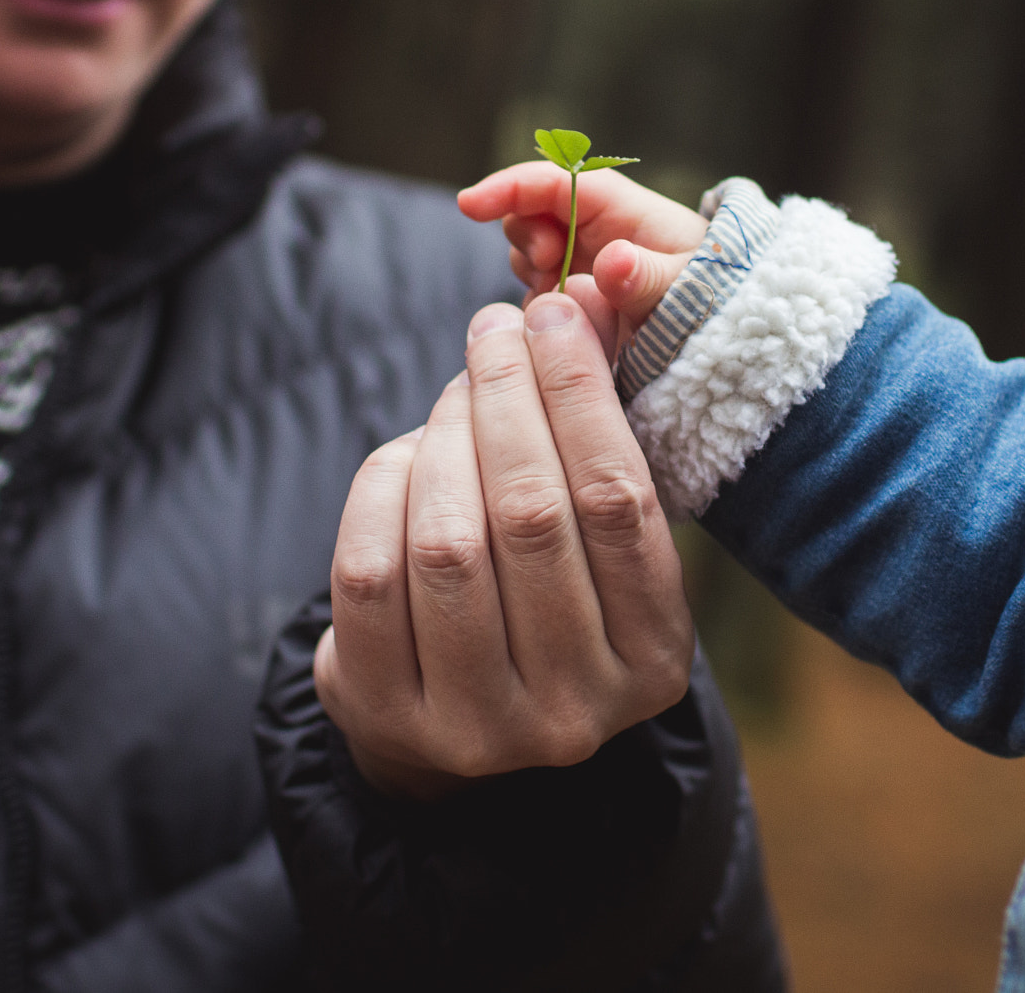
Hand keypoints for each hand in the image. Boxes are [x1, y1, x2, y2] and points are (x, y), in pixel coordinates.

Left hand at [311, 293, 695, 800]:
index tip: (553, 313)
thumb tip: (585, 298)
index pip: (617, 501)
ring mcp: (477, 726)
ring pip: (447, 542)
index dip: (579, 394)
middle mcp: (574, 711)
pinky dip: (384, 489)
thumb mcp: (594, 531)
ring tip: (460, 388)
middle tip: (493, 329)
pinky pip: (371, 573)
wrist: (463, 714)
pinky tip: (408, 454)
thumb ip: (599, 430)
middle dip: (505, 397)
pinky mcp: (387, 716)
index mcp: (652, 660)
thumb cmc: (548, 591)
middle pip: (530, 515)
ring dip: (446, 437)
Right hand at [458, 163, 708, 356]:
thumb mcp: (690, 289)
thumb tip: (612, 260)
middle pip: (530, 213)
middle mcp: (596, 230)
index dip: (508, 186)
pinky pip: (540, 294)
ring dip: (533, 274)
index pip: (553, 181)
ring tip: (568, 299)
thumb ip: (649, 278)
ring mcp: (585, 264)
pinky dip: (541, 307)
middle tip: (549, 267)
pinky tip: (569, 324)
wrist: (731, 330)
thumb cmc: (717, 296)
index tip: (470, 204)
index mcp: (620, 209)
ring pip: (529, 254)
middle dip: (526, 236)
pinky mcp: (580, 298)